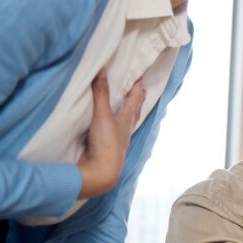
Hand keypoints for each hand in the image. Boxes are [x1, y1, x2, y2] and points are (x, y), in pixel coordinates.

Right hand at [76, 71, 144, 198]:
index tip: (141, 77)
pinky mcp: (108, 148)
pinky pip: (115, 132)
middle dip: (137, 100)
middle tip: (140, 91)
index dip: (138, 88)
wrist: (101, 173)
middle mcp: (125, 129)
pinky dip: (116, 125)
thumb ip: (101, 94)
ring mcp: (118, 140)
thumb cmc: (106, 144)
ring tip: (128, 107)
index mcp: (126, 119)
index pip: (135, 99)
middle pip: (134, 111)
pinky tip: (112, 128)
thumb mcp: (102, 115)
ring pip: (127, 122)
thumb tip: (102, 70)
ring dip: (128, 113)